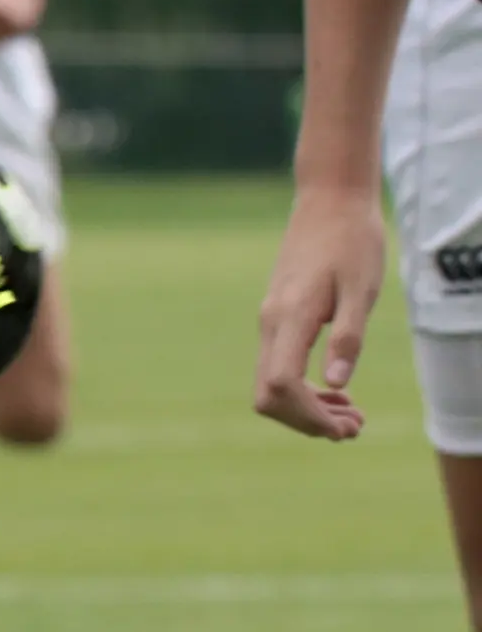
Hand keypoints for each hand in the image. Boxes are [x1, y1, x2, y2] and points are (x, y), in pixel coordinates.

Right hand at [254, 187, 388, 439]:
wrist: (328, 201)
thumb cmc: (352, 241)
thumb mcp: (362, 288)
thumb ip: (347, 337)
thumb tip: (335, 385)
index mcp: (289, 318)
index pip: (281, 385)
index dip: (308, 415)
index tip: (343, 428)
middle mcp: (270, 325)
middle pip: (269, 395)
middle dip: (308, 421)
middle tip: (354, 430)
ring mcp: (269, 323)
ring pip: (272, 386)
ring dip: (307, 409)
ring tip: (351, 416)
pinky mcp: (277, 319)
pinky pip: (279, 367)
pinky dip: (304, 390)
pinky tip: (335, 390)